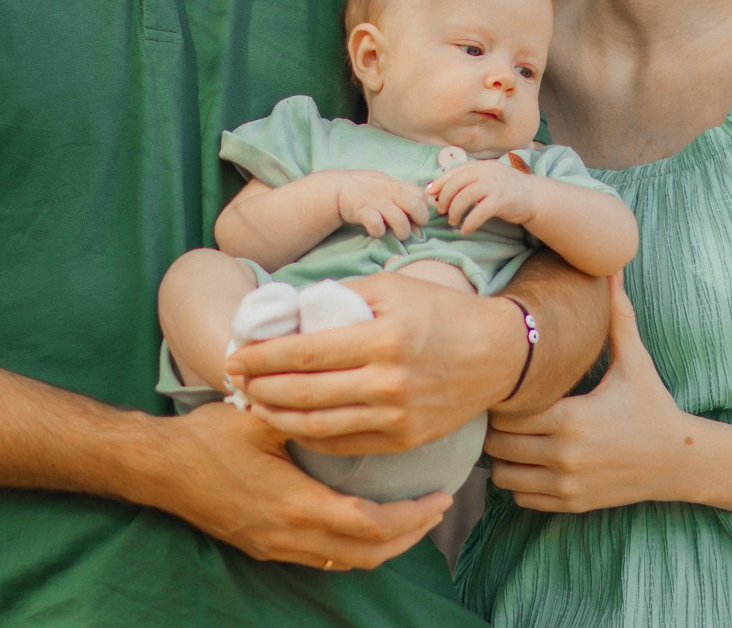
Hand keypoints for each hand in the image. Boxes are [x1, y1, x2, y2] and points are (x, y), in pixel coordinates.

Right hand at [137, 401, 449, 568]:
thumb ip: (304, 408)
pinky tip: (366, 520)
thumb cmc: (206, 438)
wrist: (158, 470)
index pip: (370, 526)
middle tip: (436, 507)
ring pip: (346, 562)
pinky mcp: (265, 546)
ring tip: (411, 515)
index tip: (439, 495)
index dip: (411, 517)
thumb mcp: (260, 416)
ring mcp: (276, 547)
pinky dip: (356, 546)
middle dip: (409, 534)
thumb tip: (347, 382)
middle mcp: (289, 536)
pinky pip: (324, 558)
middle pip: (367, 554)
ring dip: (385, 544)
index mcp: (294, 505)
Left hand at [228, 270, 525, 454]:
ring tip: (253, 406)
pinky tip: (291, 424)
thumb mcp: (393, 287)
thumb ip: (342, 295)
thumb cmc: (441, 312)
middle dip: (260, 388)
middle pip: (305, 392)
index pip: (305, 352)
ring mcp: (397, 415)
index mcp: (384, 337)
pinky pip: (345, 444)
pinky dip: (310, 437)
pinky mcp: (404, 440)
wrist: (497, 354)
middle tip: (233, 382)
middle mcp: (389, 380)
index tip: (236, 356)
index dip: (263, 357)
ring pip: (319, 426)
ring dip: (277, 417)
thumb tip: (291, 309)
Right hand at [324, 169, 429, 238]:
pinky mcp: (363, 211)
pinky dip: (379, 231)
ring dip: (402, 231)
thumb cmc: (367, 190)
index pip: (421, 195)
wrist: (338, 187)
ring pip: (400, 219)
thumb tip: (419, 226)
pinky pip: (376, 224)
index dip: (423, 207)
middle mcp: (390, 193)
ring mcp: (377, 202)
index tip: (417, 216)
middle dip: (420, 220)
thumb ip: (404, 200)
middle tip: (414, 227)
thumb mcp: (387, 187)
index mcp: (398, 186)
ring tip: (398, 235)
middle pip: (416, 206)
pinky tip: (376, 231)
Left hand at [427, 158, 536, 231]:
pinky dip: (469, 223)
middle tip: (441, 212)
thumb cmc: (506, 189)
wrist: (534, 196)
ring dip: (454, 212)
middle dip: (445, 200)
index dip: (439, 184)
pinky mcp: (501, 200)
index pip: (453, 172)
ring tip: (453, 222)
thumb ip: (468, 181)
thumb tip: (437, 190)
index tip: (430, 195)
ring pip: (464, 197)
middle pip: (456, 184)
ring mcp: (494, 185)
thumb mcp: (487, 178)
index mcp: (481, 166)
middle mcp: (486, 172)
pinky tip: (466, 230)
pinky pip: (479, 212)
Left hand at [483, 274, 687, 512]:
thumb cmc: (652, 405)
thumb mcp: (634, 361)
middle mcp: (564, 455)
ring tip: (515, 436)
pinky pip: (520, 498)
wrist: (679, 459)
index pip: (507, 412)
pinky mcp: (570, 504)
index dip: (502, 399)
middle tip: (506, 410)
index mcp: (571, 417)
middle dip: (495, 428)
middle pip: (497, 445)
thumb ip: (617, 317)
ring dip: (502, 457)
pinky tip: (531, 461)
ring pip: (502, 476)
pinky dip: (518, 482)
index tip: (510, 386)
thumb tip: (612, 269)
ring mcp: (566, 484)